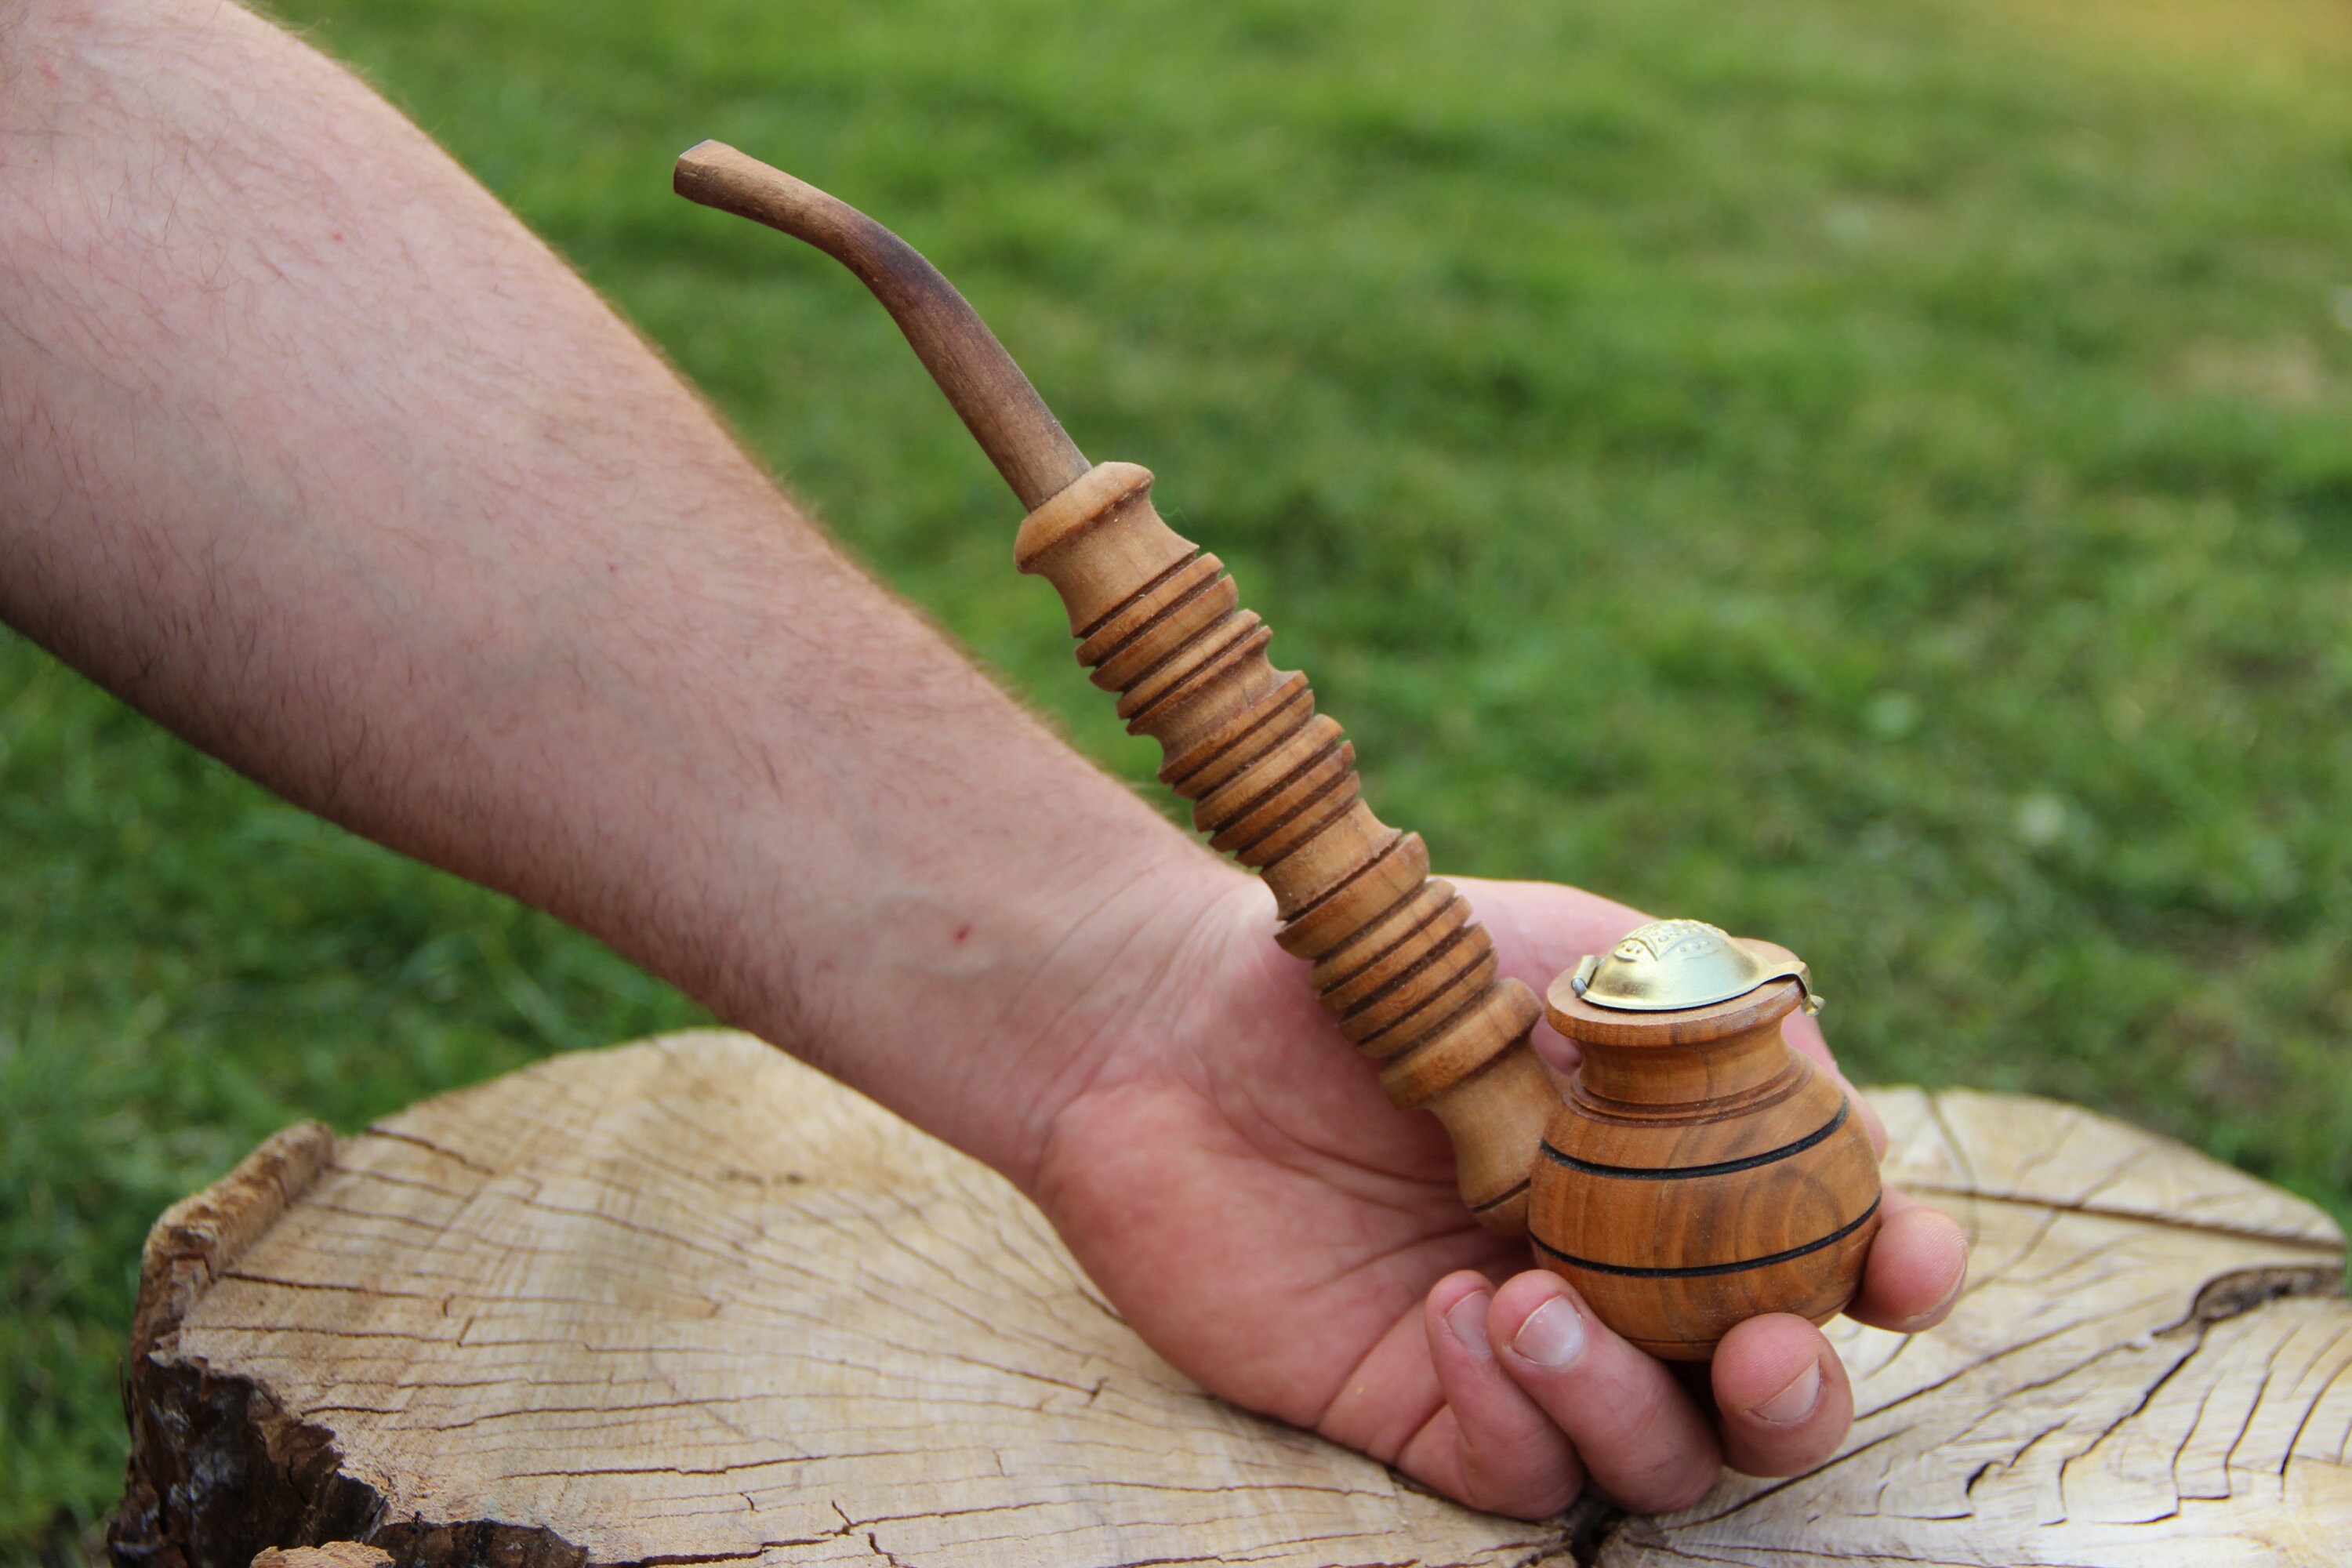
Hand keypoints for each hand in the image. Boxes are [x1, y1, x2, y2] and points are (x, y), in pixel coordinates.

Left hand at [1029, 873, 1968, 1518]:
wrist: (1179, 1015)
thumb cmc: (1378, 966)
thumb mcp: (1565, 954)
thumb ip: (1709, 1019)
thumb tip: (1840, 1103)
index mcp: (1674, 1177)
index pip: (1827, 1257)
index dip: (1896, 1275)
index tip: (1906, 1265)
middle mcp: (1618, 1281)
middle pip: (1762, 1403)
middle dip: (1796, 1396)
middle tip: (1762, 1348)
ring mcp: (1520, 1356)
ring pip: (1649, 1461)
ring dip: (1627, 1405)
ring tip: (1532, 1297)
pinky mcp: (1415, 1409)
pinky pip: (1510, 1473)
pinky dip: (1508, 1414)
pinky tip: (1448, 1314)